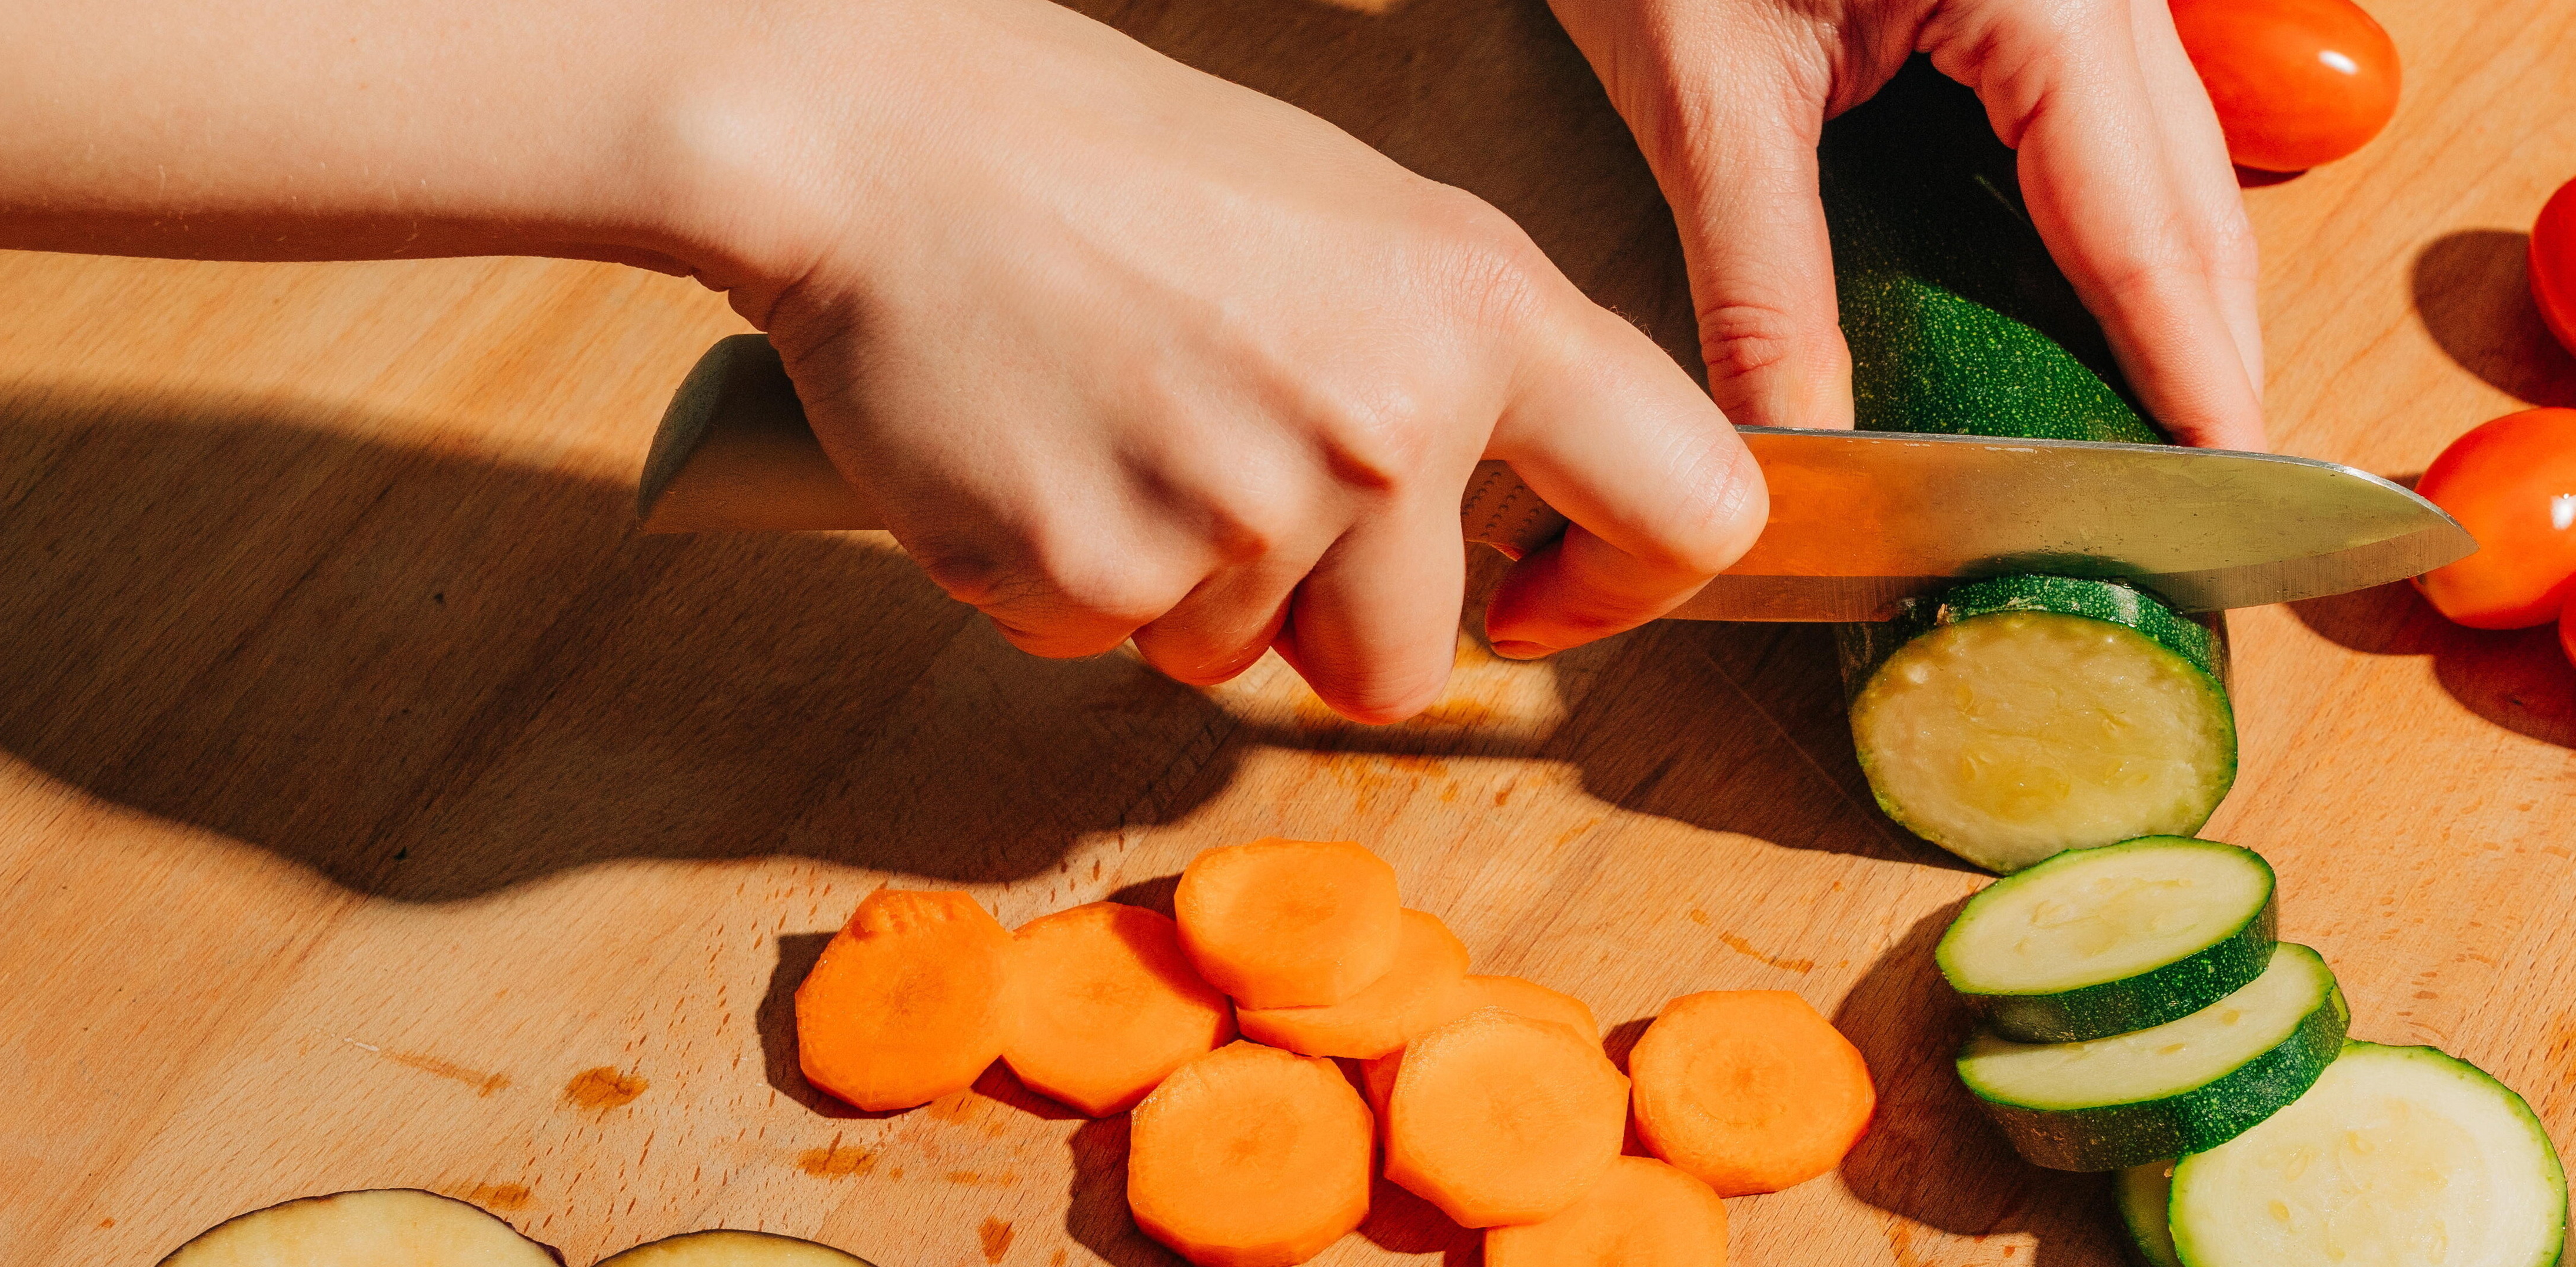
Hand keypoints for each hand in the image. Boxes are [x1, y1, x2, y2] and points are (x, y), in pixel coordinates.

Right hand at [714, 0, 1766, 718]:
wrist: (883, 142)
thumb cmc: (1117, 171)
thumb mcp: (1366, 227)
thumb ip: (1474, 369)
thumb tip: (1541, 524)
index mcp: (1483, 308)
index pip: (1692, 503)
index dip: (1628, 584)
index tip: (1545, 597)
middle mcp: (1388, 421)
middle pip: (1410, 663)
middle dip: (1323, 619)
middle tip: (1224, 468)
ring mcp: (1242, 509)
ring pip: (1243, 661)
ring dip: (1184, 586)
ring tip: (1118, 420)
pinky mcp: (1095, 574)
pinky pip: (1110, 644)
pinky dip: (1070, 575)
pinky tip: (1036, 444)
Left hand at [1547, 0, 2269, 448]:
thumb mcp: (1703, 81)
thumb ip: (1760, 277)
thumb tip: (1798, 451)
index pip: (2140, 227)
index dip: (2186, 378)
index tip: (2222, 497)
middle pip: (2192, 199)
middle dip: (2206, 357)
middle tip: (2207, 508)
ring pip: (2173, 162)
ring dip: (2175, 300)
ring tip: (2170, 437)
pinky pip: (2117, 120)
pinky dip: (2120, 229)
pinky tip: (2104, 317)